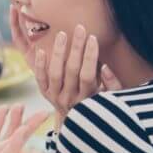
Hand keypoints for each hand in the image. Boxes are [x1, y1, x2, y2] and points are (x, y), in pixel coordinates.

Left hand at [10, 7, 120, 125]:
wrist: (75, 124)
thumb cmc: (97, 106)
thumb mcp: (110, 99)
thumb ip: (112, 84)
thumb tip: (105, 66)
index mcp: (87, 99)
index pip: (88, 75)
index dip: (90, 56)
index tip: (93, 38)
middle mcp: (70, 99)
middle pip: (72, 70)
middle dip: (76, 47)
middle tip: (79, 28)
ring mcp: (55, 97)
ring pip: (55, 73)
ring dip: (59, 52)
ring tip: (62, 34)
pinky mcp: (44, 94)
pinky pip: (40, 78)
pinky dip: (40, 65)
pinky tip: (41, 50)